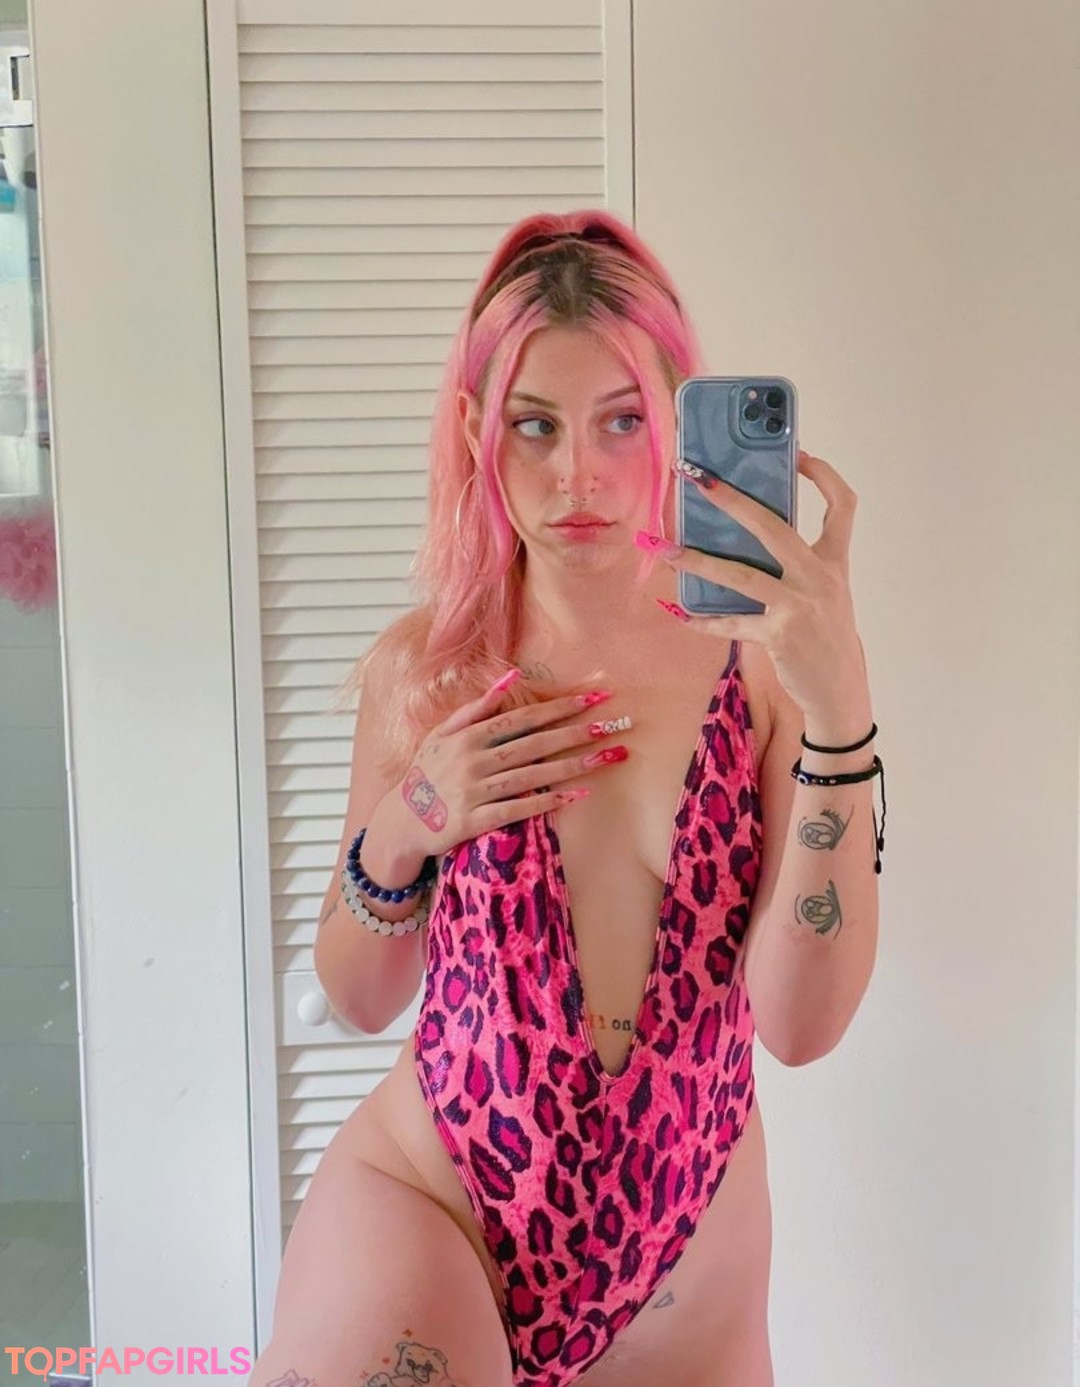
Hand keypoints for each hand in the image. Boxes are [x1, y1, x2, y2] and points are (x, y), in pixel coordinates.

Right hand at [395, 672, 630, 855]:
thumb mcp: (442, 734)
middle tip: (611, 726)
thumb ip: (476, 708)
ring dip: (571, 766)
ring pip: (531, 775)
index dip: (557, 708)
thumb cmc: (426, 774)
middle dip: (575, 733)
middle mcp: (472, 760)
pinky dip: (545, 801)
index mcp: (467, 736)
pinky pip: (516, 809)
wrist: (400, 820)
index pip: (521, 717)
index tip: (591, 699)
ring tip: (605, 758)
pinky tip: (575, 795)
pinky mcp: (475, 820)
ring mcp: (474, 791)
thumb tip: (510, 679)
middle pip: (533, 744)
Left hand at [653, 449, 868, 719]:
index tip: (799, 454)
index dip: (824, 476)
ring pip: (739, 574)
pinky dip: (702, 619)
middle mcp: (819, 578)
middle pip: (773, 527)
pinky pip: (730, 622)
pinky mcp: (779, 635)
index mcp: (835, 562)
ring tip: (663, 548)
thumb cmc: (826, 639)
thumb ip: (799, 566)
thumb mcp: (826, 595)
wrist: (840, 692)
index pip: (842, 506)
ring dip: (696, 561)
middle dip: (731, 500)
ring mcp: (799, 606)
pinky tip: (679, 611)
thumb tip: (747, 538)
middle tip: (697, 478)